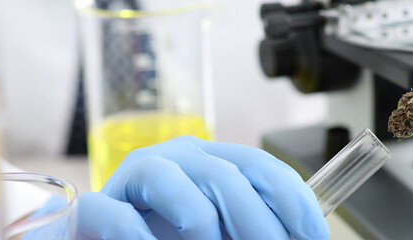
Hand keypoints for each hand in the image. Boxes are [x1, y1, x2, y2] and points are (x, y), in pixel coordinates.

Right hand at [77, 135, 328, 239]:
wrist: (112, 239)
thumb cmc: (172, 238)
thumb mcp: (223, 232)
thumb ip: (252, 229)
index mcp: (212, 163)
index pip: (259, 166)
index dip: (292, 199)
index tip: (314, 235)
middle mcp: (177, 159)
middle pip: (225, 175)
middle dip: (258, 223)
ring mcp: (135, 176)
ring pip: (173, 182)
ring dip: (202, 227)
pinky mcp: (98, 205)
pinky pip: (119, 215)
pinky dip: (139, 238)